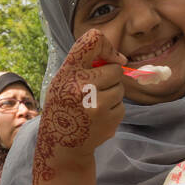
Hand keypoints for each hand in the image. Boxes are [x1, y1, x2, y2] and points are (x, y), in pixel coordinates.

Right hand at [34, 28, 127, 171]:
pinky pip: (122, 106)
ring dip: (112, 95)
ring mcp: (96, 104)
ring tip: (94, 106)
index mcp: (68, 72)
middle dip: (110, 77)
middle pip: (114, 69)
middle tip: (95, 90)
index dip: (107, 46)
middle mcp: (81, 86)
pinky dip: (113, 111)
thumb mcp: (63, 81)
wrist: (62, 144)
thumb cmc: (64, 106)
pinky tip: (97, 118)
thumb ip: (84, 65)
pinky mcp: (108, 119)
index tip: (110, 57)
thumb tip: (121, 59)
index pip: (92, 40)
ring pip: (120, 88)